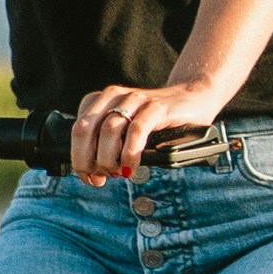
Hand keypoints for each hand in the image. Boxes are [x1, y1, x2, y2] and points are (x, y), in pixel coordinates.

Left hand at [71, 82, 227, 181]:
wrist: (194, 98)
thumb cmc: (158, 121)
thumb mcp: (127, 131)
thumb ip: (109, 146)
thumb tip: (94, 176)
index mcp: (102, 100)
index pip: (78, 129)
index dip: (78, 157)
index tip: (88, 176)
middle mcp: (115, 96)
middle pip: (85, 129)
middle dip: (87, 159)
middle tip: (99, 178)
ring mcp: (136, 99)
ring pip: (109, 130)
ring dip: (108, 159)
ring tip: (117, 173)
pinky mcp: (157, 107)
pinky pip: (136, 131)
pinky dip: (130, 154)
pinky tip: (131, 168)